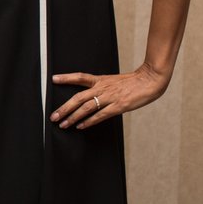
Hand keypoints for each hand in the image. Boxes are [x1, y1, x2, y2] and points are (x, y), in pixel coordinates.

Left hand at [49, 62, 169, 129]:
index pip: (80, 77)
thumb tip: (92, 95)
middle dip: (64, 108)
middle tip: (53, 116)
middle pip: (78, 97)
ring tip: (63, 124)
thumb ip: (102, 87)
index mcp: (100, 80)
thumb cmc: (132, 82)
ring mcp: (110, 97)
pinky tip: (81, 126)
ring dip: (73, 117)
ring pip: (86, 108)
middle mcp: (102, 88)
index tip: (53, 79)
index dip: (66, 77)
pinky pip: (101, 115)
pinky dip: (89, 121)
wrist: (150, 80)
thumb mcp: (113, 81)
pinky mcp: (119, 106)